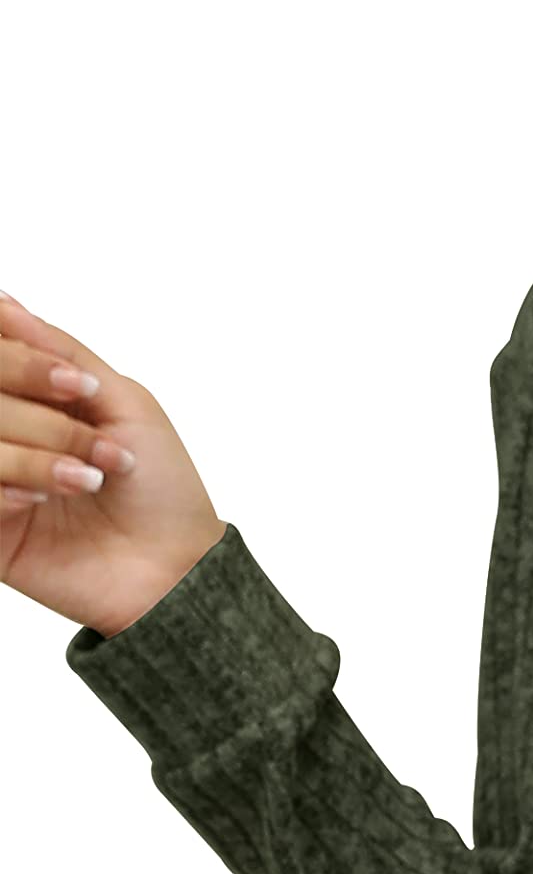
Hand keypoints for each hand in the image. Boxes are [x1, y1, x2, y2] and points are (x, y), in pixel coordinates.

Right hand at [0, 288, 225, 634]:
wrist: (176, 569)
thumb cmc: (160, 488)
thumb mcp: (122, 403)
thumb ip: (61, 351)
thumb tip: (5, 304)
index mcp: (34, 400)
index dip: (23, 363)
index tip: (77, 387)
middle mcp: (8, 435)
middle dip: (43, 419)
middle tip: (101, 448)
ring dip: (36, 456)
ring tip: (89, 480)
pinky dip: (11, 485)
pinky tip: (45, 503)